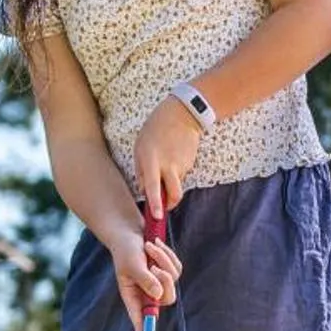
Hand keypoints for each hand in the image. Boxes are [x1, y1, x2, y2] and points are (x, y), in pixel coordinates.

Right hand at [108, 227, 182, 330]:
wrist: (129, 231)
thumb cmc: (125, 249)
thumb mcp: (132, 264)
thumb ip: (145, 279)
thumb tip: (158, 295)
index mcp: (132, 295)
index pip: (140, 317)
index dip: (144, 328)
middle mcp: (146, 292)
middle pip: (167, 299)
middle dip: (165, 281)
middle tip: (154, 267)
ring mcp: (159, 282)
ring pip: (173, 279)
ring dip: (163, 259)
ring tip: (149, 246)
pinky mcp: (168, 271)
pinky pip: (177, 268)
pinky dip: (168, 255)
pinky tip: (155, 245)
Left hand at [133, 95, 202, 218]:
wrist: (183, 114)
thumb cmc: (156, 129)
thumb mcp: (140, 146)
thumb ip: (140, 169)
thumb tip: (144, 189)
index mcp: (152, 160)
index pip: (153, 186)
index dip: (156, 203)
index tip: (158, 217)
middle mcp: (168, 165)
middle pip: (174, 194)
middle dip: (170, 204)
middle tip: (164, 206)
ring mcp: (181, 165)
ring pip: (176, 183)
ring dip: (170, 181)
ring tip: (165, 162)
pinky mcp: (190, 163)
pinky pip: (181, 173)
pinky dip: (176, 170)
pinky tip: (173, 155)